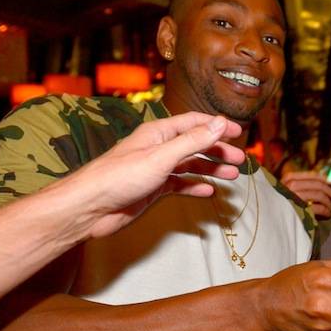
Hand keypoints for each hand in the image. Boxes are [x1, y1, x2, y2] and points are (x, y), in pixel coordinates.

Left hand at [64, 112, 244, 238]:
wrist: (91, 208)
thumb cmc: (119, 177)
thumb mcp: (162, 156)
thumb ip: (193, 140)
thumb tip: (220, 122)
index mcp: (159, 133)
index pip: (194, 123)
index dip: (217, 126)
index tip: (239, 132)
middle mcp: (158, 148)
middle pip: (195, 144)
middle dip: (218, 150)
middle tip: (239, 160)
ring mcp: (156, 169)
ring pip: (190, 166)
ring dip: (211, 169)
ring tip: (231, 176)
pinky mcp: (153, 189)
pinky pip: (180, 185)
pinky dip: (196, 187)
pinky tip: (209, 191)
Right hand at [281, 171, 330, 219]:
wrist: (271, 221)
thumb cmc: (280, 205)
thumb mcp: (286, 189)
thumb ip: (301, 183)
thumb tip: (325, 180)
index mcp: (289, 179)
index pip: (311, 175)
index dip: (323, 179)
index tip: (330, 184)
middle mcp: (291, 186)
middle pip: (317, 185)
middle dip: (328, 191)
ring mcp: (294, 198)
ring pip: (319, 195)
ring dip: (328, 202)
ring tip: (330, 207)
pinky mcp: (299, 210)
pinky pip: (319, 208)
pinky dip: (326, 211)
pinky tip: (328, 214)